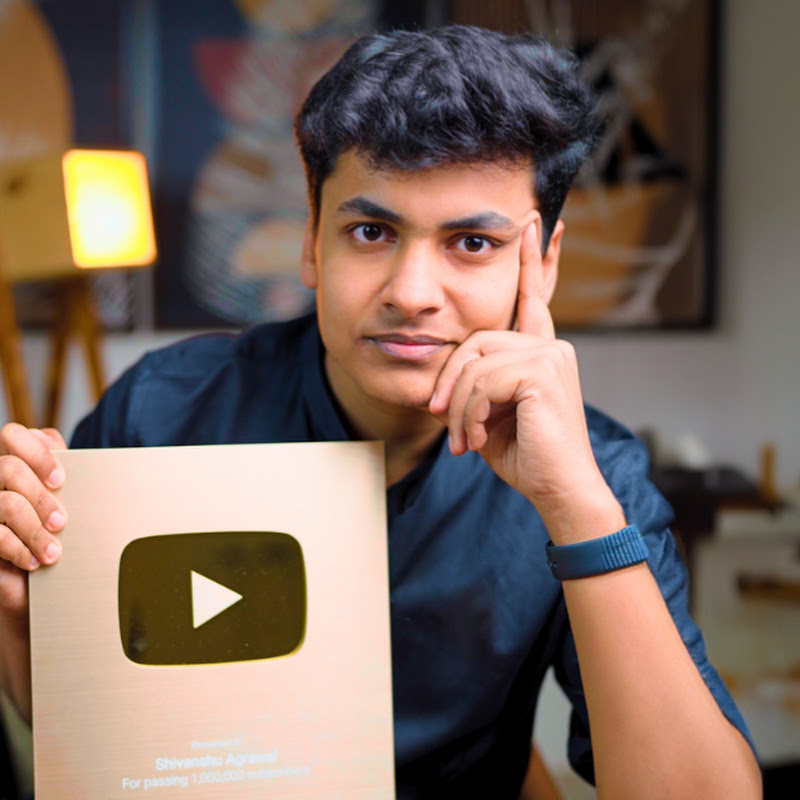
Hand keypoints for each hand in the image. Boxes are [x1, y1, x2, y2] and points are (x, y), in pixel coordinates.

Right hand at [0, 423, 66, 627]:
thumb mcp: (64, 503)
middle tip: (62, 521)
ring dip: (35, 530)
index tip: (61, 479)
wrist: (37, 588)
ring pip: (6, 503)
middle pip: (9, 468)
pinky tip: (34, 562)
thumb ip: (60, 472)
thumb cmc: (53, 539)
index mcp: (13, 464)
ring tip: (53, 551)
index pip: (13, 435)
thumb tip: (60, 448)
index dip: (37, 452)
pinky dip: (20, 549)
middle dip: (41, 497)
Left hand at [429, 223, 622, 539]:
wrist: (558, 490)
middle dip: (451, 380)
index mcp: (542, 351)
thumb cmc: (526, 456)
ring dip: (458, 406)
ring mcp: (551, 355)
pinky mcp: (543, 371)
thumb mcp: (490, 415)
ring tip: (460, 440)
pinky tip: (473, 440)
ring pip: (476, 361)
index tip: (533, 222)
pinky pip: (483, 380)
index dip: (531, 260)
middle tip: (440, 417)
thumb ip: (476, 385)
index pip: (532, 298)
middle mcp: (551, 346)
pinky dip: (468, 414)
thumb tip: (446, 383)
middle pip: (477, 339)